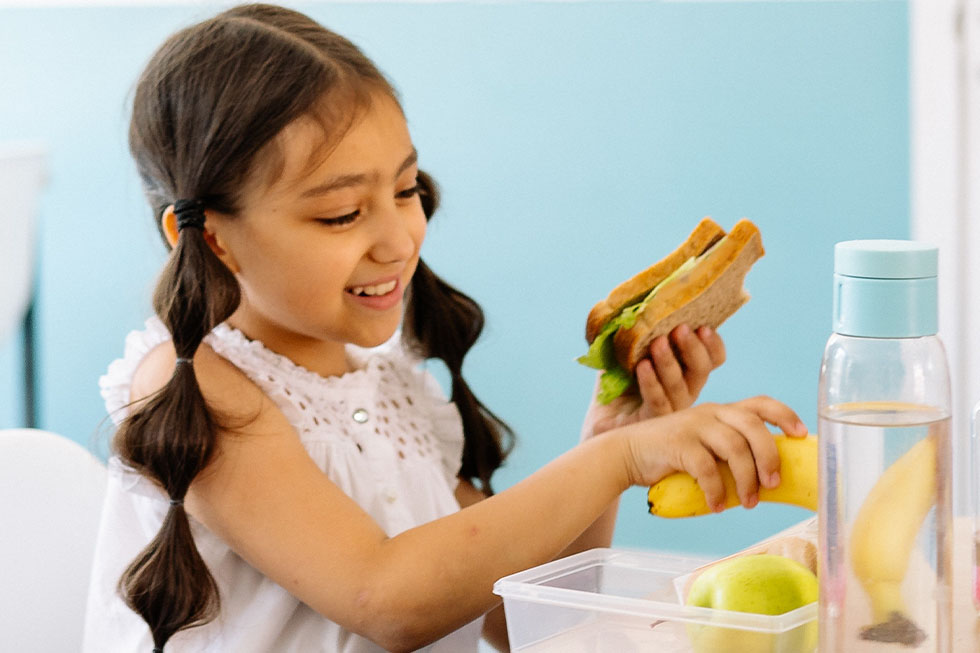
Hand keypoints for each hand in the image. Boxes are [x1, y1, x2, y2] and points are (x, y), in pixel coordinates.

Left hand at [583, 325, 725, 438]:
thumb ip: (631, 332)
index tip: (704, 326)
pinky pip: (658, 402)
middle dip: (693, 347)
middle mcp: (685, 391)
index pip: (713, 359)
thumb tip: (629, 306)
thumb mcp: (624, 353)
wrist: (600, 422)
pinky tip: (642, 366)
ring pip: (680, 386)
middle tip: (680, 329)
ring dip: (669, 362)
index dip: (713, 344)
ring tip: (657, 343)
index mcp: (686, 372)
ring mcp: (672, 409)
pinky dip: (651, 382)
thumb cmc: (616, 386)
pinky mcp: (653, 423)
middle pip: (702, 369)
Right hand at [618, 396, 807, 510]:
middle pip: (752, 427)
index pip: (760, 403)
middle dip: (769, 456)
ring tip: (748, 503)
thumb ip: (730, 451)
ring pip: (734, 448)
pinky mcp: (678, 443)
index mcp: (722, 411)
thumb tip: (769, 481)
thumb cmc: (673, 455)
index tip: (801, 435)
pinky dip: (716, 491)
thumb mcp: (705, 444)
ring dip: (746, 480)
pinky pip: (707, 469)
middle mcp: (711, 413)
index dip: (785, 416)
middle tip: (774, 484)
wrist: (628, 453)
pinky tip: (716, 506)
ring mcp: (694, 426)